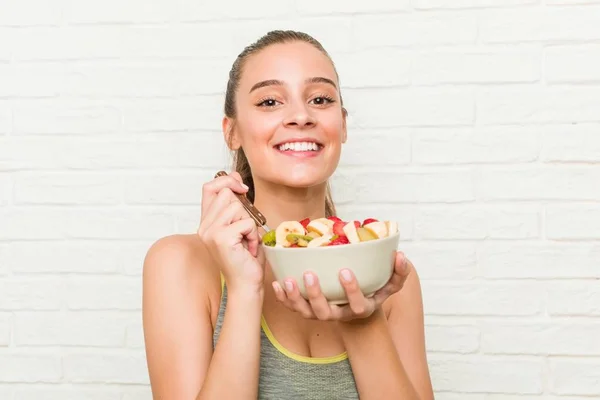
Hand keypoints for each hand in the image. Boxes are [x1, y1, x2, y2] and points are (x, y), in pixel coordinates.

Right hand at [197, 172, 264, 293]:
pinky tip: (248, 248)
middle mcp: (204, 226)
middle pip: (227, 194)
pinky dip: (253, 235)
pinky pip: (246, 222)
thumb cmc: (246, 257)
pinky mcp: (221, 238)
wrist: (246, 284)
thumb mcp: (241, 224)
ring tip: (246, 241)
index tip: (241, 187)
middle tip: (245, 231)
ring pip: (238, 207)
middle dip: (244, 210)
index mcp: (207, 221)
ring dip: (250, 224)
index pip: (209, 187)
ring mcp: (210, 232)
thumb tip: (235, 178)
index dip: (226, 181)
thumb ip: (236, 204)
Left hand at [272, 251, 410, 321]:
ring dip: (295, 297)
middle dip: (316, 294)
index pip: (357, 304)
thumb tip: (401, 256)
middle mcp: (339, 315)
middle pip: (325, 312)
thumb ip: (399, 272)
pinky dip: (283, 298)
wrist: (356, 309)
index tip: (345, 271)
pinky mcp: (308, 311)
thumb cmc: (373, 291)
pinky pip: (293, 308)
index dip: (351, 290)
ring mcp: (322, 314)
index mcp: (360, 309)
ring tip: (286, 281)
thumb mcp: (390, 284)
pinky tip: (277, 283)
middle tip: (310, 274)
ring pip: (306, 312)